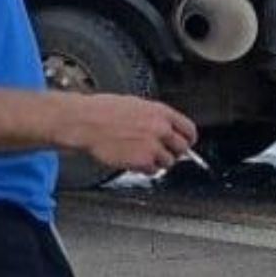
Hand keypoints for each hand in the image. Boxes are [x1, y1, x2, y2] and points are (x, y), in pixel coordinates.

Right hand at [58, 93, 197, 173]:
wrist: (87, 122)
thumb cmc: (104, 111)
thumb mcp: (137, 105)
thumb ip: (155, 117)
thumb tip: (166, 127)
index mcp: (161, 112)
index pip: (188, 129)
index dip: (188, 139)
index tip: (186, 143)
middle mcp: (161, 128)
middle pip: (182, 147)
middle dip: (174, 152)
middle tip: (164, 153)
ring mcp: (153, 145)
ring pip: (169, 162)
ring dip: (159, 162)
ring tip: (143, 157)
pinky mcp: (142, 160)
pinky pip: (153, 171)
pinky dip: (146, 170)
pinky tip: (135, 162)